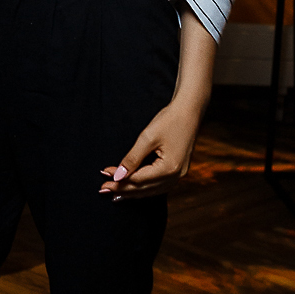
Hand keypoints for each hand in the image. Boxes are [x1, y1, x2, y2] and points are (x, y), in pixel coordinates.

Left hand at [100, 7, 216, 199]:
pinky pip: (158, 182)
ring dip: (131, 189)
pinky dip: (142, 183)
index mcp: (169, 168)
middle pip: (145, 189)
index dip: (119, 182)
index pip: (139, 182)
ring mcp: (180, 172)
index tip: (101, 180)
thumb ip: (132, 156)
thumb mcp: (148, 134)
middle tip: (100, 189)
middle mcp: (177, 174)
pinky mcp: (179, 166)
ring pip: (151, 188)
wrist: (194, 102)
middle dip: (123, 189)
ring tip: (111, 191)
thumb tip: (117, 176)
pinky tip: (129, 183)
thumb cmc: (171, 114)